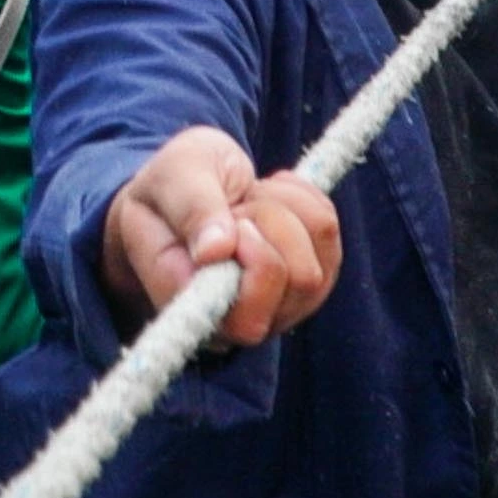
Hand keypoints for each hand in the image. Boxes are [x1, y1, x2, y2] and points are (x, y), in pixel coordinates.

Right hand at [97, 127, 340, 344]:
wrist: (188, 182)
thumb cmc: (169, 186)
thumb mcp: (171, 177)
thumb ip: (190, 210)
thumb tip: (214, 252)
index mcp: (190, 307)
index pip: (247, 317)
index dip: (257, 260)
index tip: (235, 219)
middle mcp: (235, 320)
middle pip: (298, 280)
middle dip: (273, 221)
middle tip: (236, 207)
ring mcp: (276, 307)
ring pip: (317, 258)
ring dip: (286, 209)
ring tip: (246, 201)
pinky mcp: (306, 283)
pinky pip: (328, 235)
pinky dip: (303, 200)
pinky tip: (268, 195)